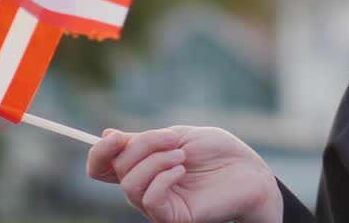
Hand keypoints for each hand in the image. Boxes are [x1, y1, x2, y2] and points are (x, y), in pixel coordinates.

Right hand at [86, 125, 282, 222]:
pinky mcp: (173, 218)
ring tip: (181, 156)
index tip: (115, 137)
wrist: (249, 169)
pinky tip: (182, 170)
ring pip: (130, 186)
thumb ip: (143, 140)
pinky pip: (150, 201)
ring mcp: (158, 206)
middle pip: (118, 170)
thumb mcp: (177, 136)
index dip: (99, 153)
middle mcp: (145, 189)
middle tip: (175, 140)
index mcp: (143, 167)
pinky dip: (163, 179)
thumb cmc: (218, 151)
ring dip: (155, 162)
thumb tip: (105, 135)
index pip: (103, 168)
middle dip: (144, 146)